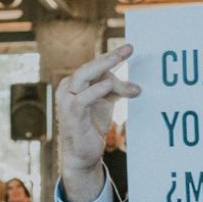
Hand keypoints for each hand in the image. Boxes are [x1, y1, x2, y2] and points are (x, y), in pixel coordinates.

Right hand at [55, 44, 139, 201]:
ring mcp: (66, 100)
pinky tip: (108, 84)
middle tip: (129, 48)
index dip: (111, 57)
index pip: (95, 66)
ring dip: (103, 67)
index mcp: (74, 83)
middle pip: (88, 67)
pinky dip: (95, 90)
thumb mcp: (106, 102)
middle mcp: (67, 88)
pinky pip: (82, 99)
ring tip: (120, 59)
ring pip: (83, 76)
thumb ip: (117, 90)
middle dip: (109, 57)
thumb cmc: (92, 124)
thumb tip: (136, 86)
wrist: (83, 153)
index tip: (129, 48)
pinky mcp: (71, 114)